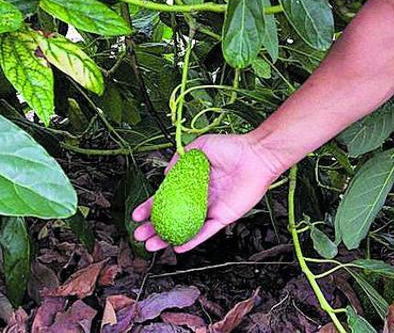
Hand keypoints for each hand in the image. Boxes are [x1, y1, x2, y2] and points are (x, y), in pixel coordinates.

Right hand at [131, 133, 286, 252]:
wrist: (256, 156)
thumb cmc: (232, 147)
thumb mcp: (199, 147)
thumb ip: (180, 159)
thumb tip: (165, 174)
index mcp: (191, 182)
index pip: (165, 198)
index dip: (150, 207)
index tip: (137, 215)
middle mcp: (199, 197)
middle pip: (171, 216)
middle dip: (154, 227)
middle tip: (139, 235)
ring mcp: (210, 208)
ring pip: (185, 228)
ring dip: (168, 238)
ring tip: (152, 245)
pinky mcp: (223, 216)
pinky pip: (205, 232)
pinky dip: (193, 240)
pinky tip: (178, 247)